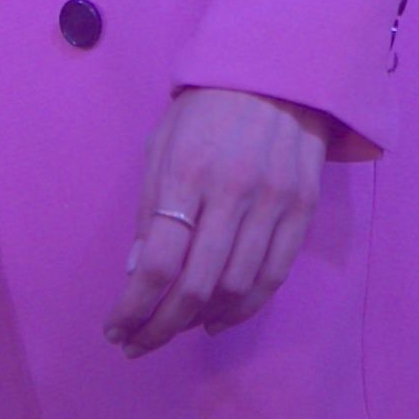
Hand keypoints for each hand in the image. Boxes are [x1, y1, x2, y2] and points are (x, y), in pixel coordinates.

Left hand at [106, 86, 336, 355]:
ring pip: (235, 288)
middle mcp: (233, 193)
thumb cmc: (206, 109)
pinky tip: (216, 318)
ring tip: (173, 327)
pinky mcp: (303, 211)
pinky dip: (242, 308)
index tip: (115, 328)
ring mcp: (274, 204)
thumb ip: (150, 209)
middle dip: (161, 326)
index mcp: (187, 172)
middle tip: (138, 345)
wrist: (277, 73)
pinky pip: (273, 277)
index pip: (160, 261)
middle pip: (196, 285)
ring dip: (199, 320)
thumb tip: (137, 272)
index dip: (135, 306)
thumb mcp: (162, 145)